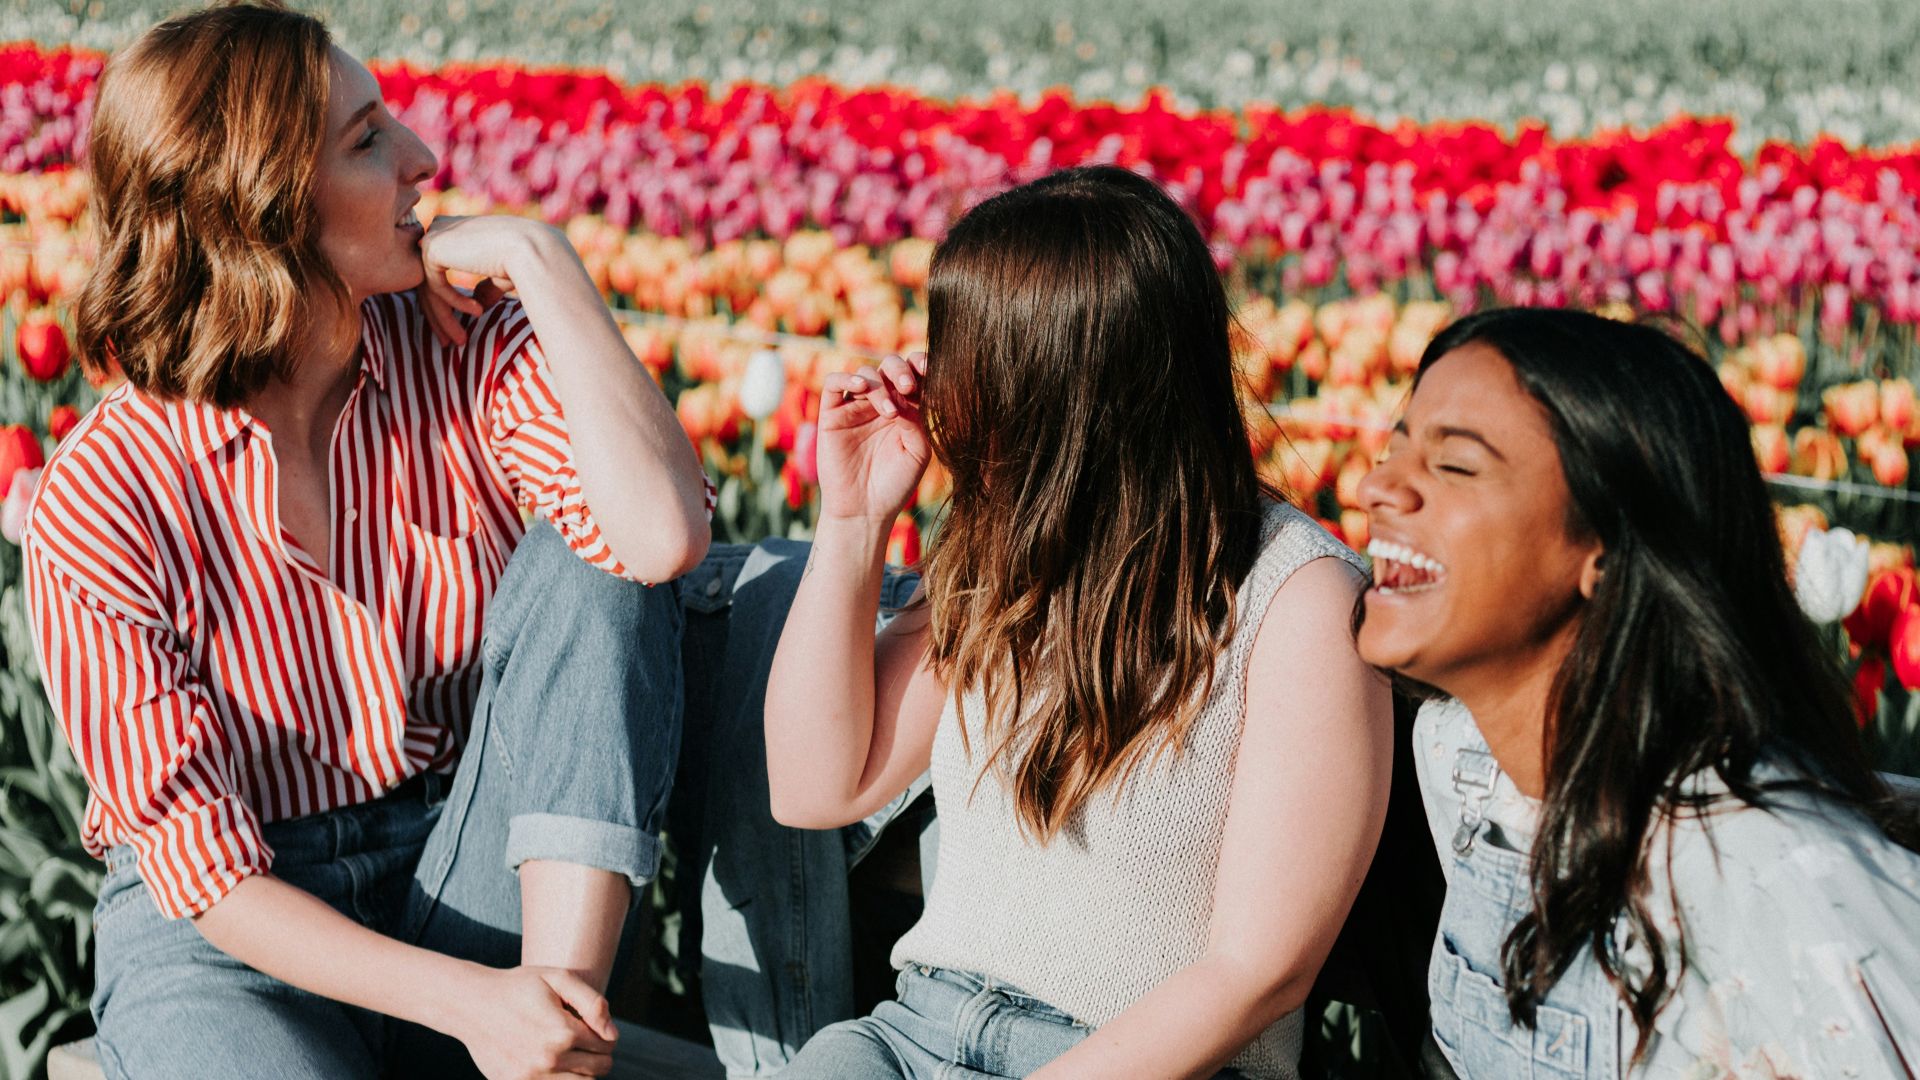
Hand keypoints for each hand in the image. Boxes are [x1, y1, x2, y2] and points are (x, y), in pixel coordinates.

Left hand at [416, 214, 566, 347]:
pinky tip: (477, 312)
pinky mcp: (432, 248)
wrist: (529, 249)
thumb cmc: (523, 260)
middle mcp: (440, 229)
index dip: (445, 303)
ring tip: (460, 340)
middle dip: (438, 316)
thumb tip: (479, 303)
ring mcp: (433, 236)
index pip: (438, 270)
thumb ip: (485, 287)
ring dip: (445, 318)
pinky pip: (436, 286)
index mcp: (455, 230)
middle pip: (429, 282)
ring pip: (429, 288)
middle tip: (446, 343)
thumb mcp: (500, 276)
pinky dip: (455, 303)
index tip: (455, 329)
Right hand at [449, 965, 619, 1078]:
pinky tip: (555, 1065)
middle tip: (587, 1042)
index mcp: (563, 1032)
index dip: (605, 1035)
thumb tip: (612, 1034)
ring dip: (583, 1071)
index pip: (607, 1044)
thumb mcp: (557, 978)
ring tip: (572, 1054)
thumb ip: (592, 1002)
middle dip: (599, 1055)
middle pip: (599, 1069)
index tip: (592, 1027)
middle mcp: (549, 1059)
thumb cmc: (518, 986)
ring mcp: (531, 1077)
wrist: (471, 1004)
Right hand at [817, 352, 931, 526]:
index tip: (932, 369)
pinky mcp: (832, 414)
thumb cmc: (895, 483)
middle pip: (889, 366)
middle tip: (909, 387)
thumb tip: (907, 392)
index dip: (921, 364)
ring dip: (880, 385)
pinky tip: (861, 389)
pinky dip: (847, 378)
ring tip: (890, 412)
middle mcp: (880, 403)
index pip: (913, 374)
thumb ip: (917, 419)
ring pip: (865, 373)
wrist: (865, 510)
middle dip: (901, 370)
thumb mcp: (917, 451)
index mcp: (906, 408)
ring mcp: (855, 407)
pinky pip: (834, 383)